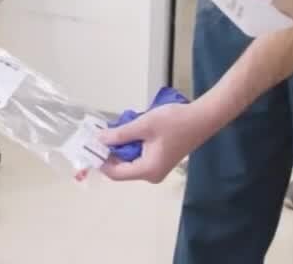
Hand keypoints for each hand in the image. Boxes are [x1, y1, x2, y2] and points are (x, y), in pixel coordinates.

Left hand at [98, 103, 213, 183]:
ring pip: (130, 161)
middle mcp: (151, 174)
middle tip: (100, 134)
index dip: (100, 161)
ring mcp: (157, 169)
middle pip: (122, 168)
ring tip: (115, 129)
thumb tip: (98, 140)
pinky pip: (139, 157)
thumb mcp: (144, 125)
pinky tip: (129, 131)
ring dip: (121, 147)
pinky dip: (131, 146)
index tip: (89, 147)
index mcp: (147, 170)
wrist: (203, 118)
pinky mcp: (160, 161)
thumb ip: (120, 134)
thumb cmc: (174, 121)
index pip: (115, 173)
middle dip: (110, 152)